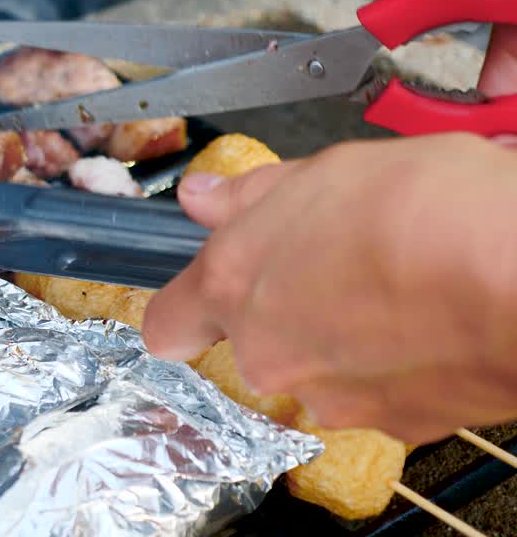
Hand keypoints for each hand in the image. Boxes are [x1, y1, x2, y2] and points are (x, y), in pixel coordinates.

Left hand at [141, 134, 516, 442]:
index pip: (166, 324)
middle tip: (337, 264)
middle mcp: (269, 352)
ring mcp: (329, 395)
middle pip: (254, 344)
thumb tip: (204, 198)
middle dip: (287, 311)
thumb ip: (250, 194)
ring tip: (396, 286)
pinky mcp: (392, 426)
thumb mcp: (325, 171)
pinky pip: (376, 393)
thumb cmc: (429, 212)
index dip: (185, 310)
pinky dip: (394, 365)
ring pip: (318, 369)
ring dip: (344, 338)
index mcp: (233, 285)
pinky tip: (429, 319)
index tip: (201, 301)